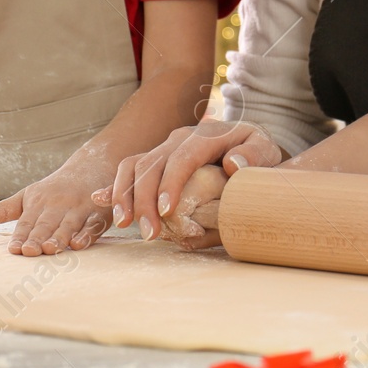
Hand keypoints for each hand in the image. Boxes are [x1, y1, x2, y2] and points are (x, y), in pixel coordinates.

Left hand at [0, 166, 111, 255]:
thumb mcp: (27, 196)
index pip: (27, 223)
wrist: (93, 165)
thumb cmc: (55, 189)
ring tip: (50, 249)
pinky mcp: (99, 214)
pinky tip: (80, 243)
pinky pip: (94, 225)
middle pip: (47, 224)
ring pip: (69, 225)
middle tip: (31, 252)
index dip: (21, 236)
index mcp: (39, 202)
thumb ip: (3, 210)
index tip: (14, 249)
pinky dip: (88, 234)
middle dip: (38, 238)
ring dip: (60, 237)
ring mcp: (80, 209)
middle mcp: (59, 205)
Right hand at [91, 120, 282, 243]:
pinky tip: (101, 203)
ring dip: (126, 195)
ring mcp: (165, 147)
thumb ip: (255, 155)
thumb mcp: (266, 152)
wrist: (250, 149)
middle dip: (145, 199)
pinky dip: (116, 187)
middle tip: (149, 233)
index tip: (166, 211)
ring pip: (135, 166)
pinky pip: (130, 169)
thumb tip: (233, 164)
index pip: (182, 156)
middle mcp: (180, 137)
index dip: (170, 182)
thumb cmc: (258, 156)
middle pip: (152, 163)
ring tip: (126, 225)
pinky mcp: (157, 159)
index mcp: (207, 134)